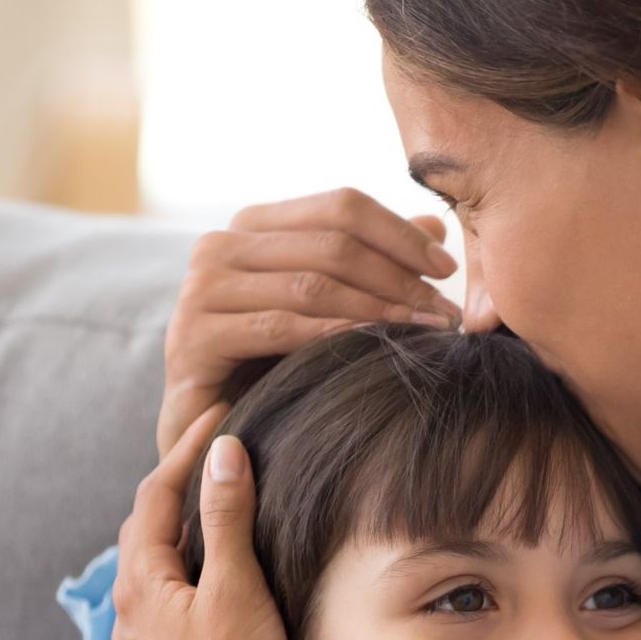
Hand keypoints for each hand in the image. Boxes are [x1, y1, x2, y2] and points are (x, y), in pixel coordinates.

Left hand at [112, 402, 289, 639]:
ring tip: (215, 501)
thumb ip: (227, 518)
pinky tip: (212, 570)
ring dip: (180, 527)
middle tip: (214, 452)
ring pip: (153, 565)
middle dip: (176, 485)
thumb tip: (222, 452)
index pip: (154, 497)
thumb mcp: (238, 588)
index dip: (186, 451)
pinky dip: (186, 565)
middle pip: (145, 529)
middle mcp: (128, 614)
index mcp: (139, 587)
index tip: (218, 415)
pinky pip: (165, 596)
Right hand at [158, 188, 461, 458]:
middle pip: (330, 244)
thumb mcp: (328, 307)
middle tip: (444, 313)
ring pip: (310, 285)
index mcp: (252, 226)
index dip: (400, 234)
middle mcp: (219, 246)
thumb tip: (435, 224)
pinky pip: (278, 328)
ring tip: (424, 333)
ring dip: (378, 309)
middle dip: (398, 278)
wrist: (212, 432)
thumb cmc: (274, 366)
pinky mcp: (192, 337)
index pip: (340, 207)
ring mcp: (200, 289)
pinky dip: (332, 334)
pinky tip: (372, 346)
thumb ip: (373, 261)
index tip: (448, 270)